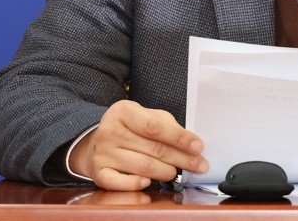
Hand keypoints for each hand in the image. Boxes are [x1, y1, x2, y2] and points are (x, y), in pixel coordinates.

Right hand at [69, 100, 208, 190]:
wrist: (97, 141)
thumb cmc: (130, 128)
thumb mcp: (146, 116)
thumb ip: (167, 125)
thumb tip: (191, 144)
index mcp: (123, 111)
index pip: (155, 127)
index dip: (179, 138)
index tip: (198, 147)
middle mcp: (110, 131)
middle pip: (154, 149)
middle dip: (182, 159)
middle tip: (200, 165)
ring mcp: (103, 153)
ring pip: (143, 167)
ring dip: (166, 172)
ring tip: (176, 172)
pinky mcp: (99, 172)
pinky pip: (120, 183)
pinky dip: (136, 185)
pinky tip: (149, 183)